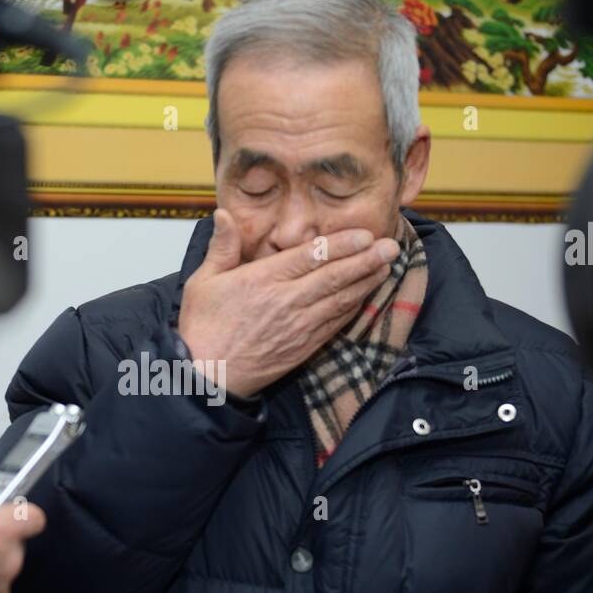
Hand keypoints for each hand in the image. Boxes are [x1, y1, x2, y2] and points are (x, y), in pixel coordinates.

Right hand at [176, 208, 398, 397]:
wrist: (207, 377)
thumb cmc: (203, 329)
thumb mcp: (203, 281)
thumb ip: (221, 247)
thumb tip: (224, 214)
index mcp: (263, 280)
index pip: (311, 257)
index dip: (341, 244)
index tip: (364, 234)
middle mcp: (286, 302)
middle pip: (334, 277)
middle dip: (365, 260)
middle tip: (390, 246)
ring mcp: (299, 327)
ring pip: (340, 300)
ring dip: (366, 282)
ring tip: (387, 266)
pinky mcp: (304, 347)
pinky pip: (335, 324)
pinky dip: (353, 309)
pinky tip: (366, 296)